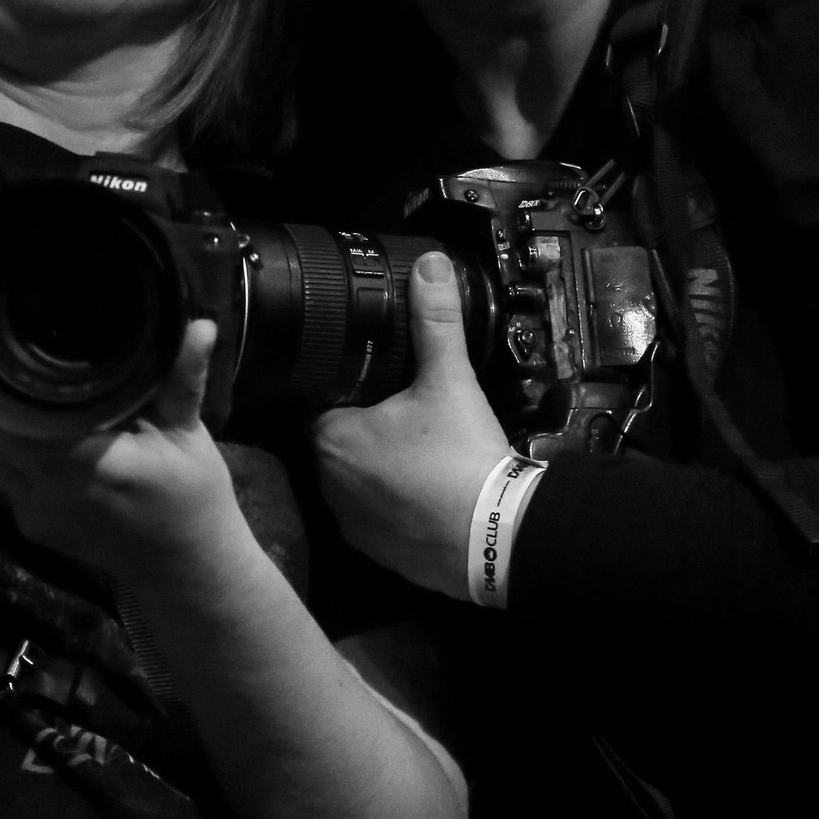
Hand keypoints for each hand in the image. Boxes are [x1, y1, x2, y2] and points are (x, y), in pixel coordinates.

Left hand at [0, 321, 251, 588]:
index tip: (24, 346)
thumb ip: (182, 378)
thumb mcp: (189, 432)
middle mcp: (52, 493)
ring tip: (30, 394)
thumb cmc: (191, 494)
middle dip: (4, 394)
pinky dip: (8, 449)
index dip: (15, 381)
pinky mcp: (28, 525)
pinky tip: (38, 432)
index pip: (22, 416)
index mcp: (94, 465)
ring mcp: (34, 514)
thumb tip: (199, 325)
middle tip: (27, 361)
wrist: (182, 567)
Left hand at [313, 253, 514, 598]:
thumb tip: (430, 263)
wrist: (494, 539)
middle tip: (409, 413)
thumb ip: (435, 321)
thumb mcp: (449, 379)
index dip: (350, 391)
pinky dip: (399, 506)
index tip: (380, 384)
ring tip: (423, 452)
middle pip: (340, 444)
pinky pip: (381, 520)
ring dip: (381, 470)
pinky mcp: (381, 556)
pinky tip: (430, 492)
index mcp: (331, 438)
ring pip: (359, 484)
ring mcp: (353, 525)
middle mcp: (329, 485)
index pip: (324, 404)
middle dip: (368, 430)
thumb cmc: (459, 454)